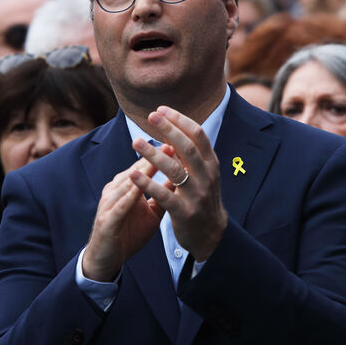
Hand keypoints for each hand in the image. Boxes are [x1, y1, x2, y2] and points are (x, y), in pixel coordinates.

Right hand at [82, 149, 171, 281]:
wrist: (107, 258)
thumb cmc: (129, 232)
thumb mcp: (151, 211)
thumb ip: (163, 194)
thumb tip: (180, 177)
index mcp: (126, 186)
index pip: (144, 165)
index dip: (160, 154)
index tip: (178, 143)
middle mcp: (115, 190)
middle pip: (135, 169)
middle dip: (152, 156)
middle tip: (170, 144)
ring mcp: (109, 203)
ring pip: (126, 183)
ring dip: (141, 172)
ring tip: (156, 161)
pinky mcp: (106, 220)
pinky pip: (119, 206)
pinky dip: (129, 196)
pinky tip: (138, 189)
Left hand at [131, 106, 226, 261]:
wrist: (212, 235)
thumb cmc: (202, 199)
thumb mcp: (204, 174)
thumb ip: (190, 155)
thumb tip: (171, 129)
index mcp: (211, 164)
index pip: (198, 135)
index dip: (180, 120)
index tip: (161, 109)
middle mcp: (206, 176)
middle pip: (187, 147)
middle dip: (168, 129)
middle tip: (150, 116)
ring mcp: (196, 195)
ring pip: (174, 170)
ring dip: (153, 154)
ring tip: (135, 142)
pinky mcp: (184, 212)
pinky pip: (164, 195)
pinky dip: (148, 183)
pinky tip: (133, 173)